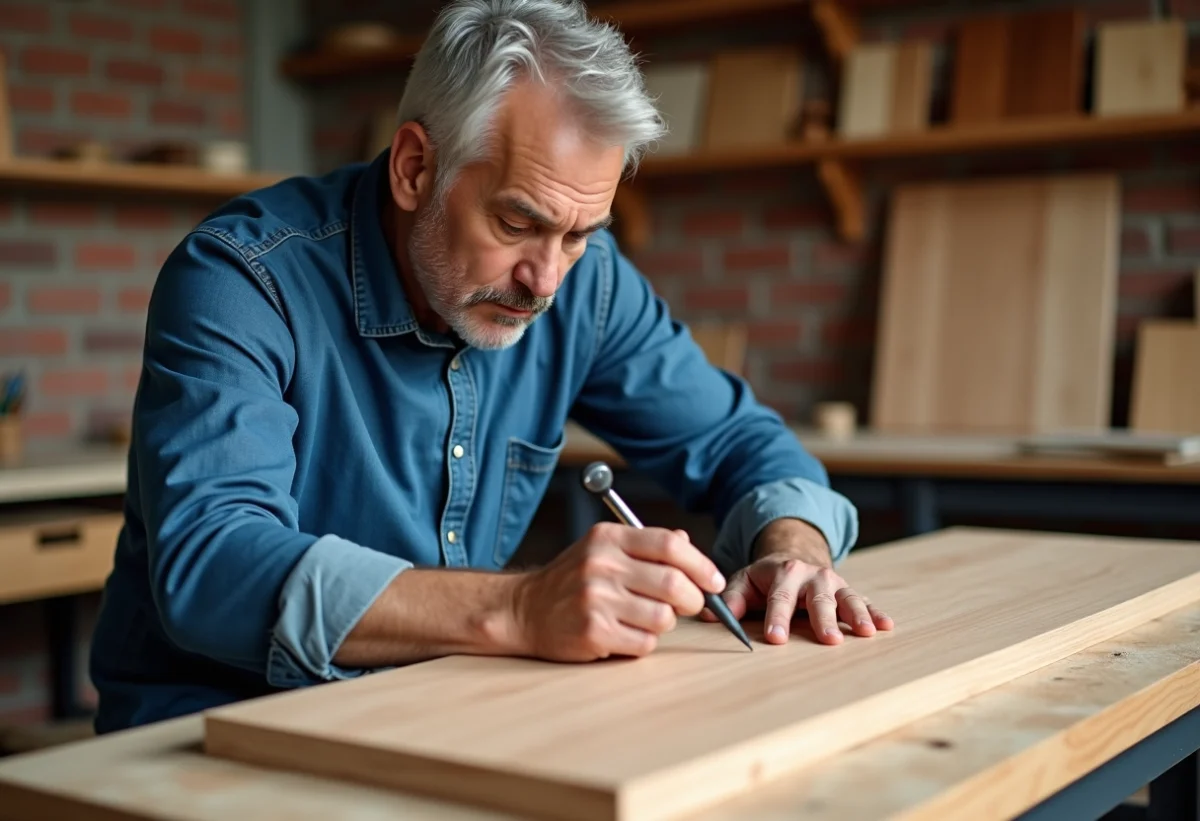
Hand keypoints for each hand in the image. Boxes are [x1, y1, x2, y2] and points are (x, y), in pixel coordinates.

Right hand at [510, 522, 724, 661]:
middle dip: (693, 599)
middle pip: (673, 583)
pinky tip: (626, 634)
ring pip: (664, 618)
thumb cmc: (571, 580)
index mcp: (608, 538)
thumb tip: (687, 541)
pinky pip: (645, 643)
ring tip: (646, 619)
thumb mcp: (603, 549)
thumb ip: (645, 544)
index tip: (713, 581)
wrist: (524, 610)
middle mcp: (601, 565)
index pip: (670, 545)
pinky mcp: (593, 632)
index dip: (701, 564)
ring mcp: (596, 599)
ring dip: (666, 623)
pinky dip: (645, 642)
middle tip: (690, 605)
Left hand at [702, 554, 892, 645]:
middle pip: (818, 598)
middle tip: (829, 640)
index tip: (775, 639)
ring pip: (847, 598)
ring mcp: (833, 583)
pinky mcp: (848, 592)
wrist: (793, 555)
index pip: (779, 598)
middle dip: (823, 619)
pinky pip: (866, 601)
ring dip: (857, 615)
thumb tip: (710, 616)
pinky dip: (876, 613)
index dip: (777, 618)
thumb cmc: (765, 578)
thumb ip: (731, 599)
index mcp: (783, 572)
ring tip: (867, 633)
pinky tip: (887, 625)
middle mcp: (812, 576)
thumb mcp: (744, 581)